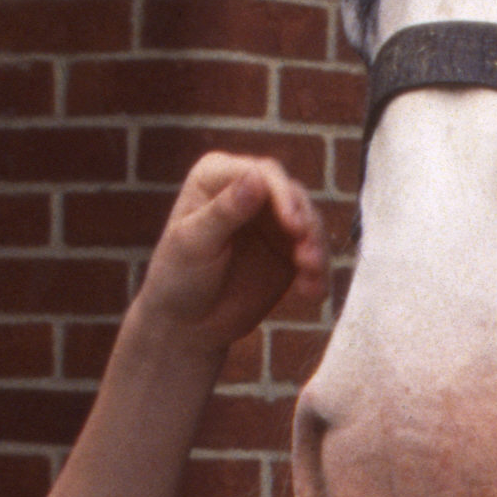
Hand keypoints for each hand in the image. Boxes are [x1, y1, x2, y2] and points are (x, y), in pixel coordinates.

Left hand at [137, 147, 320, 359]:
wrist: (187, 323)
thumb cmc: (178, 277)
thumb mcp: (194, 243)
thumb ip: (225, 211)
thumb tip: (257, 178)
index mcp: (218, 176)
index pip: (261, 173)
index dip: (283, 196)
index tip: (294, 225)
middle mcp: (249, 190)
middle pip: (293, 194)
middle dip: (306, 224)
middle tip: (308, 257)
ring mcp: (272, 218)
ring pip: (309, 221)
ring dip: (316, 248)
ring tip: (310, 276)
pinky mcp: (288, 248)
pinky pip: (314, 251)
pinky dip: (318, 271)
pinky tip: (311, 292)